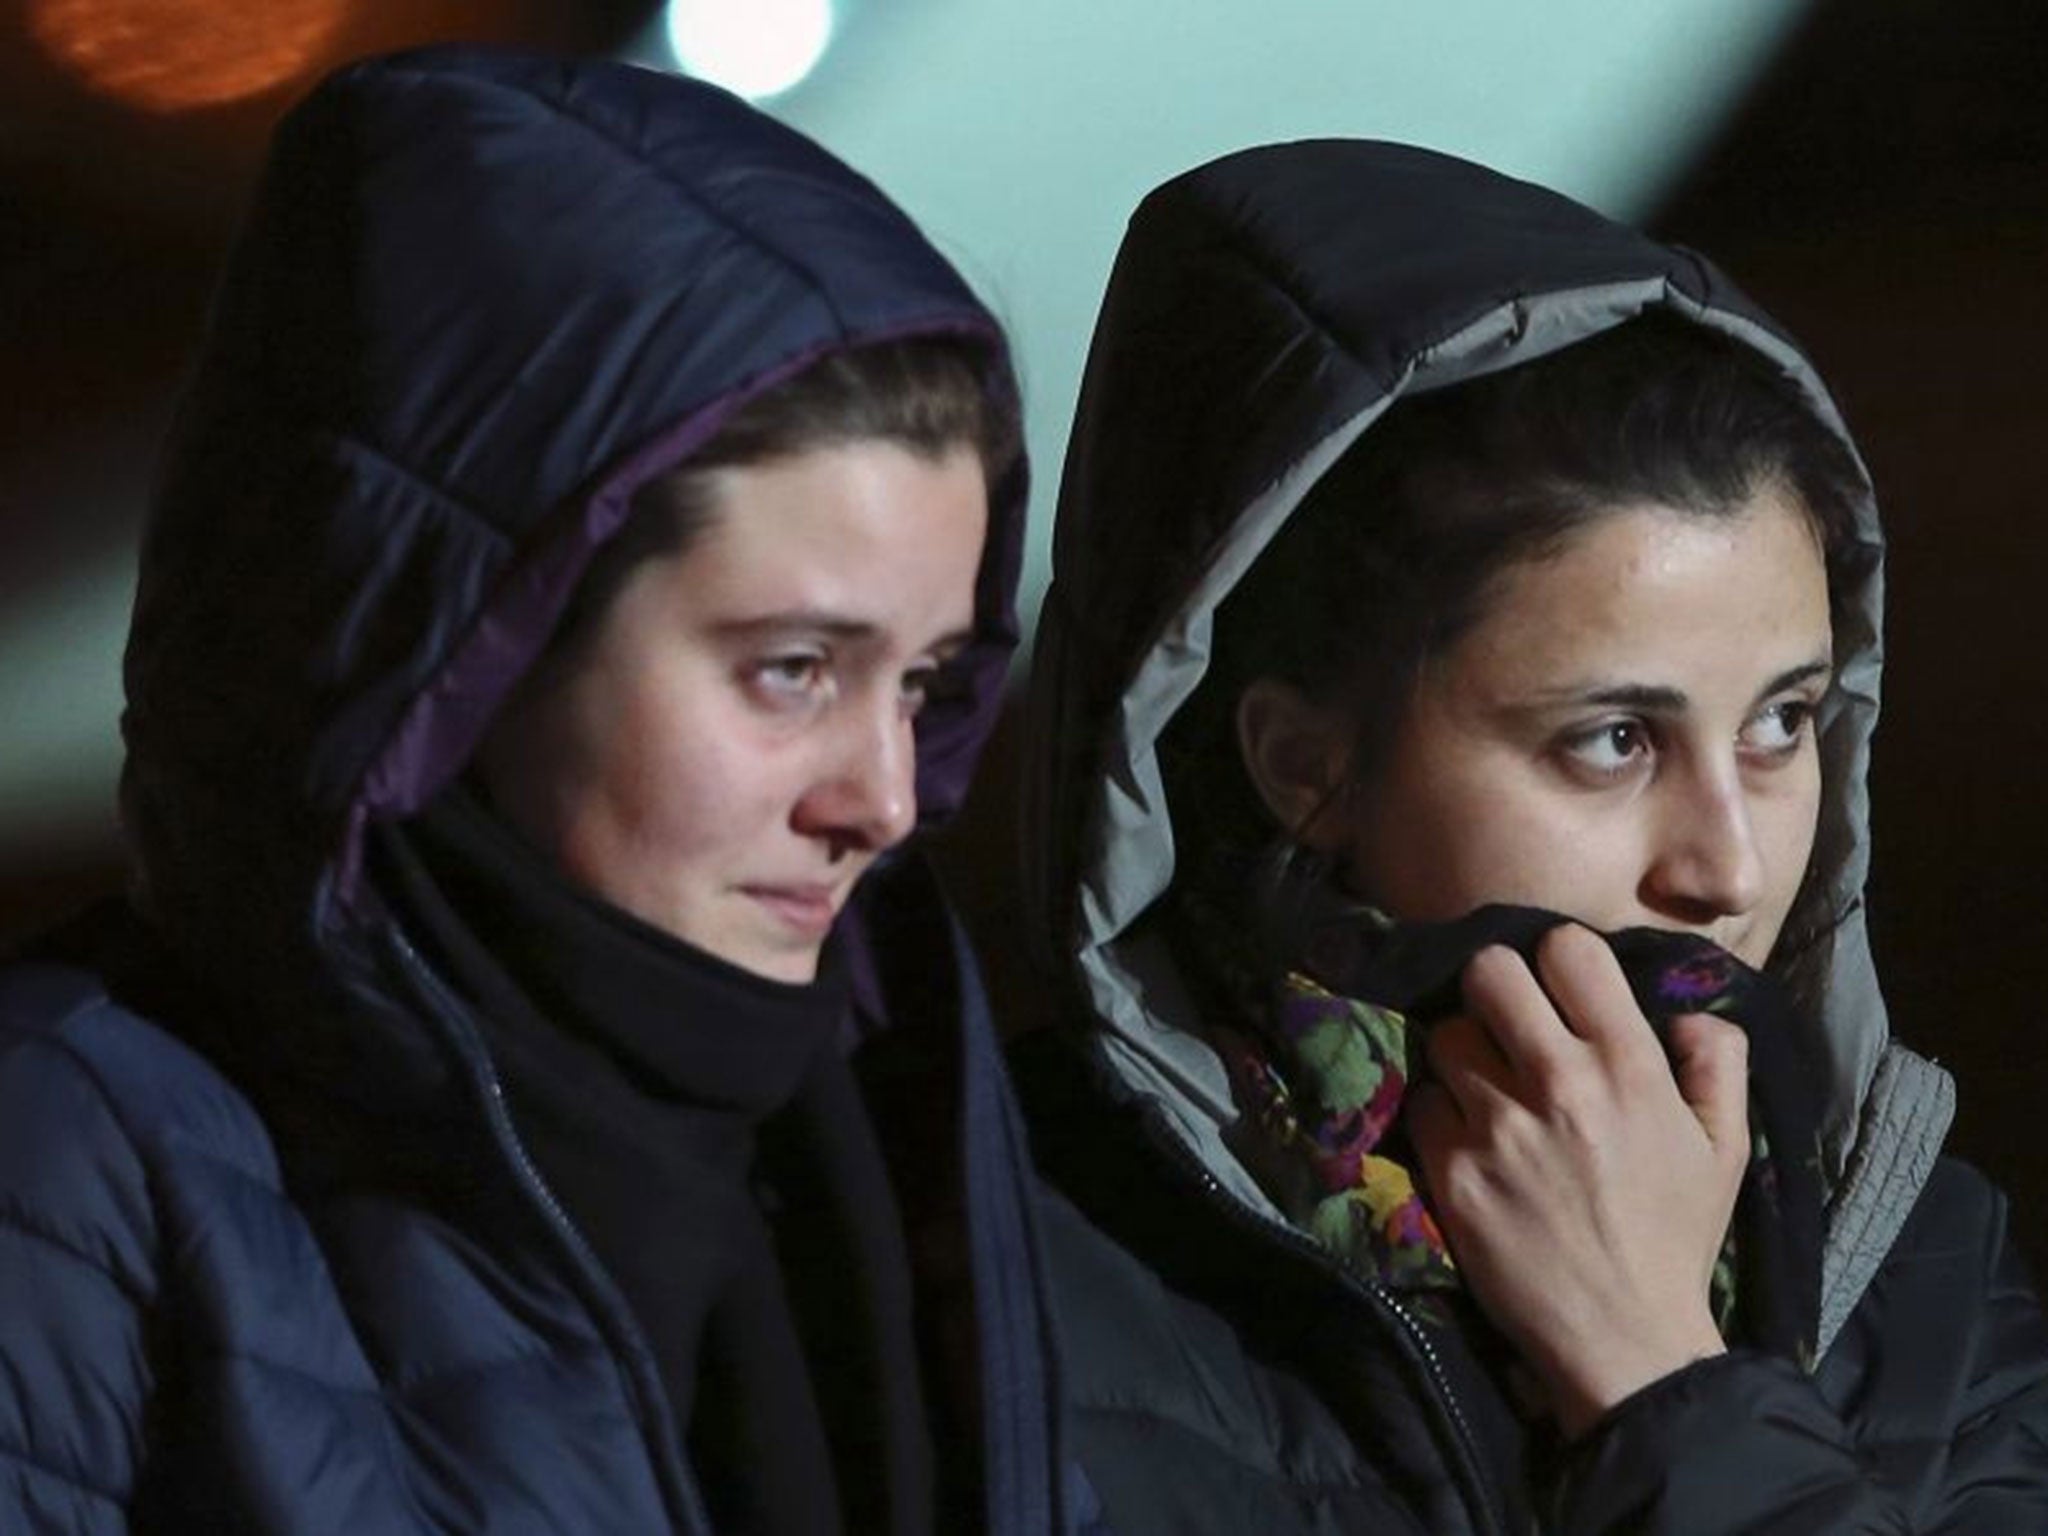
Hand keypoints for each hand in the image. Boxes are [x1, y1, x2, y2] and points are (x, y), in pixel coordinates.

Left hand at [1406, 924, 1749, 1438]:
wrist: (1624, 1341)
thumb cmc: (1676, 1239)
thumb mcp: (1727, 1147)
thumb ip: (1717, 1061)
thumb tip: (1684, 1011)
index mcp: (1628, 1064)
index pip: (1565, 946)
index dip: (1558, 959)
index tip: (1559, 990)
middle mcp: (1558, 1081)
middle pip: (1487, 971)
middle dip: (1494, 990)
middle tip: (1506, 1024)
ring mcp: (1497, 1125)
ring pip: (1445, 1035)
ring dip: (1463, 1055)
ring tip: (1486, 1089)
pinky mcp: (1452, 1170)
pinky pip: (1421, 1101)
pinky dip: (1439, 1113)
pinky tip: (1467, 1140)